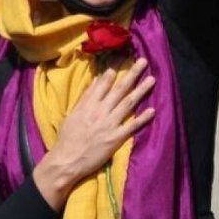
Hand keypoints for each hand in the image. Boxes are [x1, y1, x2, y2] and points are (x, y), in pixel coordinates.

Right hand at [32, 59, 156, 210]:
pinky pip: (131, 126)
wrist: (66, 160)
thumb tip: (96, 80)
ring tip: (152, 79)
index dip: (115, 69)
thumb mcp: (73, 113)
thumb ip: (86, 97)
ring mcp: (109, 124)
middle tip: (143, 61)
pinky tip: (152, 110)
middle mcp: (100, 111)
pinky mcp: (115, 138)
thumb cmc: (67, 138)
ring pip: (128, 103)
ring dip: (141, 90)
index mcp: (88, 104)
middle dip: (132, 74)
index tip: (124, 57)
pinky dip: (142, 118)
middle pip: (119, 89)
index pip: (104, 82)